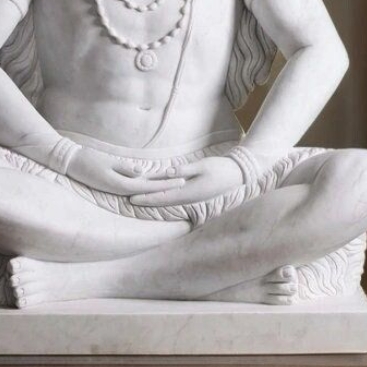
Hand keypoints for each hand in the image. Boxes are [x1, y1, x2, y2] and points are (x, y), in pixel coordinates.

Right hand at [66, 145, 185, 197]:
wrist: (71, 163)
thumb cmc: (88, 160)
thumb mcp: (106, 163)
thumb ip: (124, 168)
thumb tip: (140, 172)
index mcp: (121, 185)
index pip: (149, 187)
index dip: (166, 184)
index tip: (180, 181)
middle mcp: (121, 188)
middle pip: (149, 189)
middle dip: (166, 186)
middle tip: (184, 181)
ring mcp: (118, 186)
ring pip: (143, 187)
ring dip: (158, 185)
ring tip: (174, 182)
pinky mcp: (115, 182)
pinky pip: (135, 184)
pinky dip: (147, 183)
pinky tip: (154, 180)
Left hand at [129, 156, 243, 207]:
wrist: (237, 174)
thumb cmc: (220, 168)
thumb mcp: (202, 166)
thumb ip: (184, 170)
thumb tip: (167, 173)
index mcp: (188, 193)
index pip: (162, 197)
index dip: (146, 198)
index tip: (132, 198)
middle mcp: (188, 198)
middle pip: (162, 200)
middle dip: (146, 200)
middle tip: (129, 199)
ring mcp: (192, 197)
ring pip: (168, 198)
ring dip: (154, 198)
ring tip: (139, 196)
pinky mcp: (195, 193)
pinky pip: (175, 196)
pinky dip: (164, 194)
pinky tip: (159, 191)